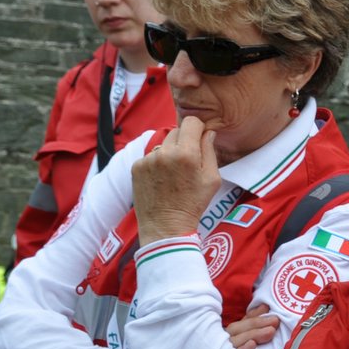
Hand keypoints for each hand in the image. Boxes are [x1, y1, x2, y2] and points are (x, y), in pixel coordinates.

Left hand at [131, 116, 220, 245]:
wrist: (165, 226)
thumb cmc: (193, 204)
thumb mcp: (212, 179)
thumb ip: (210, 151)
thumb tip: (208, 132)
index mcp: (187, 154)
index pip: (191, 122)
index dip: (198, 129)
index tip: (200, 139)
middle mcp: (165, 152)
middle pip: (176, 131)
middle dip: (184, 141)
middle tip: (187, 161)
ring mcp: (148, 159)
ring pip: (163, 144)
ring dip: (170, 152)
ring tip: (173, 174)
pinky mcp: (136, 167)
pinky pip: (150, 156)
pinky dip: (157, 163)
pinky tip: (161, 179)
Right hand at [227, 304, 279, 348]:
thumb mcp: (245, 337)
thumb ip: (252, 322)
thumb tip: (265, 306)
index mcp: (229, 334)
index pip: (242, 322)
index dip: (255, 315)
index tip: (269, 309)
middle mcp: (223, 342)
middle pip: (238, 329)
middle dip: (257, 324)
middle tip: (275, 321)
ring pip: (235, 341)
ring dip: (253, 334)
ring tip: (270, 331)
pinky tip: (252, 345)